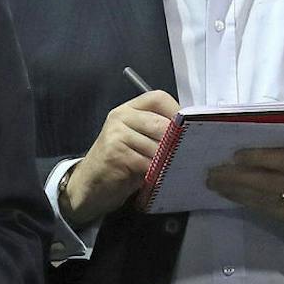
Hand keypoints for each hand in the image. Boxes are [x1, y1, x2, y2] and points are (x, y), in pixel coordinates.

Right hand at [63, 91, 179, 226]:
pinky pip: (146, 162)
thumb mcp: (141, 143)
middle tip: (189, 154)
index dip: (177, 112)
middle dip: (177, 142)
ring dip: (168, 160)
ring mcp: (115, 134)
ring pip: (156, 145)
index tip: (190, 129)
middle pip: (160, 123)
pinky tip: (159, 177)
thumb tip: (193, 133)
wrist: (90, 185)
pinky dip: (157, 172)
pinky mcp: (114, 154)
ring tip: (175, 168)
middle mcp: (120, 117)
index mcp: (129, 109)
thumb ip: (159, 133)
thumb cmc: (121, 164)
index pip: (158, 98)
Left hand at [206, 131, 283, 226]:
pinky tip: (231, 194)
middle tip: (214, 171)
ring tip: (214, 183)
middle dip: (240, 176)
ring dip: (237, 190)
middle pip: (272, 181)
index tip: (237, 155)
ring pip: (266, 197)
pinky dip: (247, 201)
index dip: (263, 158)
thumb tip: (267, 121)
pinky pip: (268, 209)